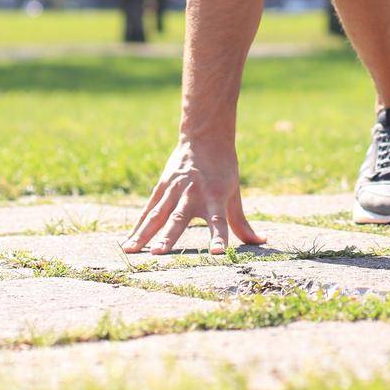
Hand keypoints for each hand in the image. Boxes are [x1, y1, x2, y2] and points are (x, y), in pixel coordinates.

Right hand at [122, 137, 265, 254]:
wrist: (205, 137)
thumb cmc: (223, 169)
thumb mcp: (234, 193)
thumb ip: (241, 222)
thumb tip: (261, 241)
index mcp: (215, 197)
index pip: (219, 221)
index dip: (218, 236)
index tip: (217, 252)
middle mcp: (193, 194)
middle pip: (179, 218)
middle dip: (168, 235)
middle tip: (158, 253)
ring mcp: (174, 190)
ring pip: (157, 214)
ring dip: (144, 233)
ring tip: (131, 250)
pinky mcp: (161, 187)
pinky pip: (148, 209)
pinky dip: (138, 225)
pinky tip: (128, 242)